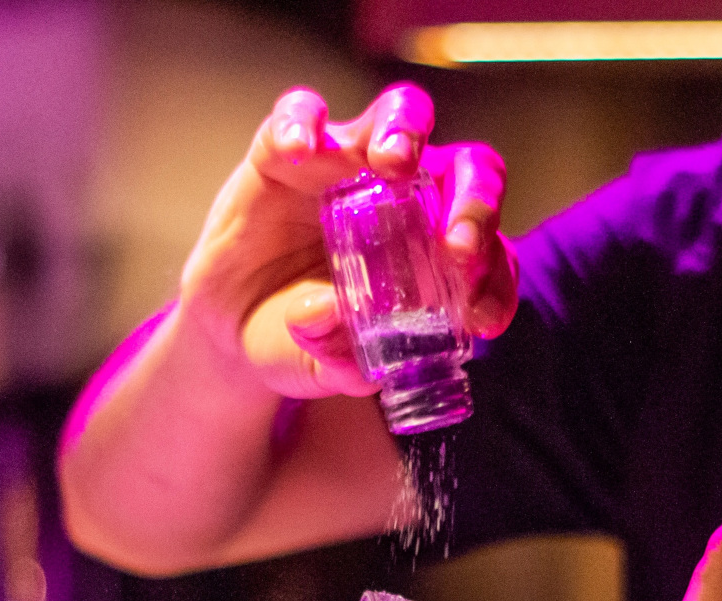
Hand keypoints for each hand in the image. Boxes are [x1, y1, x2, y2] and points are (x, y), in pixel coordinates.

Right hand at [177, 83, 518, 401]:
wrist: (229, 319)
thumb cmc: (298, 337)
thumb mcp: (319, 364)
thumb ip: (334, 358)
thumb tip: (331, 318)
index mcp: (433, 251)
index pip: (485, 249)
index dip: (493, 278)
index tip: (479, 319)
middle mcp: (406, 196)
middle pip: (465, 170)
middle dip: (476, 200)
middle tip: (456, 245)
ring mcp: (349, 165)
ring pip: (400, 115)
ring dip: (405, 132)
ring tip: (392, 163)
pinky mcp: (287, 150)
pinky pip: (302, 114)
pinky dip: (303, 123)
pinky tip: (299, 150)